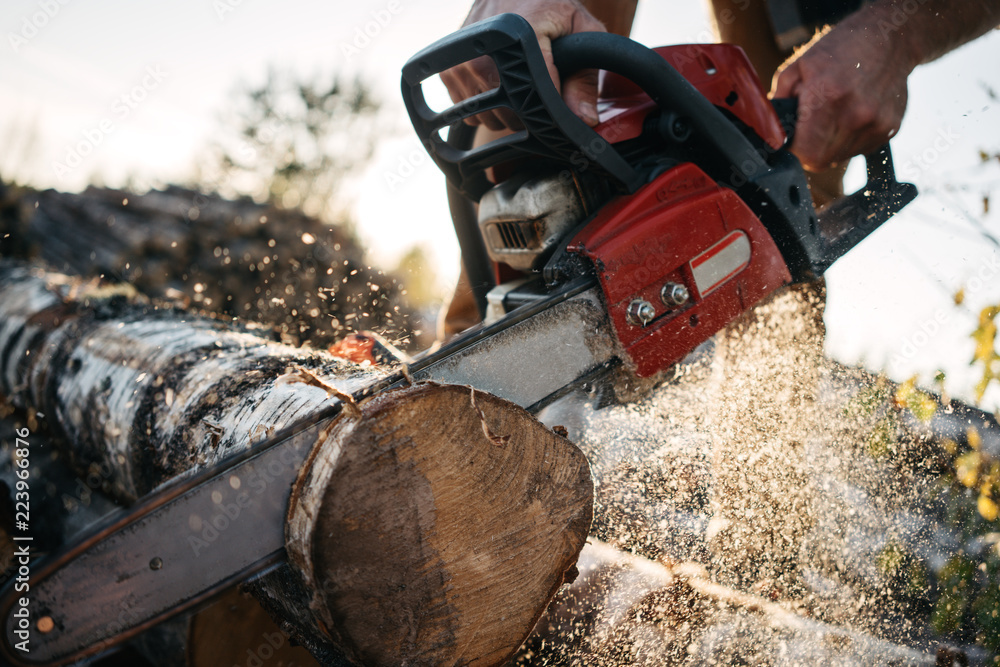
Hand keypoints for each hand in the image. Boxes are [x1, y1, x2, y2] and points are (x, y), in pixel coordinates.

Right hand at [440, 0, 605, 129]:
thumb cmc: (547, 7)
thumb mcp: (580, 29)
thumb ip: (586, 76)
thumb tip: (584, 119)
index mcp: (518, 39)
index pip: (537, 101)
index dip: (550, 113)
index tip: (558, 108)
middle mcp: (483, 52)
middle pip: (510, 116)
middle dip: (528, 114)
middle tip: (538, 88)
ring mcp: (461, 62)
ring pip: (487, 118)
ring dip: (504, 112)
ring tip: (516, 83)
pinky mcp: (447, 71)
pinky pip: (466, 110)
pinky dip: (482, 105)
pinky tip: (495, 82)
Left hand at [771, 7, 917, 170]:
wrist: (890, 38)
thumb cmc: (842, 48)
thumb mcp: (800, 66)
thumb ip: (780, 100)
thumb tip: (768, 128)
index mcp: (828, 95)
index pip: (805, 153)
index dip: (795, 150)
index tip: (793, 140)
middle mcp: (855, 114)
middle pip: (821, 161)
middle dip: (810, 149)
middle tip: (811, 128)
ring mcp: (876, 123)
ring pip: (840, 158)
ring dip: (830, 145)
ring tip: (834, 116)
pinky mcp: (890, 128)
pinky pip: (859, 150)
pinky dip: (850, 140)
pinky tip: (851, 115)